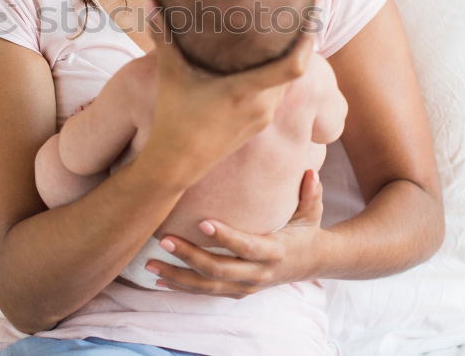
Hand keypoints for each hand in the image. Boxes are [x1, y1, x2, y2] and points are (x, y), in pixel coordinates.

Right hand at [139, 8, 314, 187]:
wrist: (177, 164)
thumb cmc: (173, 119)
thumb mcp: (170, 76)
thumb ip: (164, 37)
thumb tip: (151, 1)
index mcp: (247, 91)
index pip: (294, 66)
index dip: (308, 40)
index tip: (312, 15)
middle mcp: (263, 105)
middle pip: (296, 68)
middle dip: (300, 42)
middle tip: (298, 12)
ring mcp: (263, 117)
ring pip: (287, 82)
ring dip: (289, 60)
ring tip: (284, 33)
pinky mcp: (259, 125)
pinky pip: (277, 94)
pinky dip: (277, 76)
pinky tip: (266, 63)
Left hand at [147, 169, 327, 297]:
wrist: (312, 263)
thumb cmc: (306, 230)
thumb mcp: (312, 212)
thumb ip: (310, 193)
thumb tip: (310, 172)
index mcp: (275, 251)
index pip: (247, 246)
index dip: (226, 237)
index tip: (202, 222)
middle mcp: (259, 273)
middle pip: (220, 269)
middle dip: (190, 256)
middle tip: (164, 240)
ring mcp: (246, 286)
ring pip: (208, 286)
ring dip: (178, 276)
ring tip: (151, 264)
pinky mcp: (237, 291)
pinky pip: (206, 292)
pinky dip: (182, 287)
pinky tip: (159, 279)